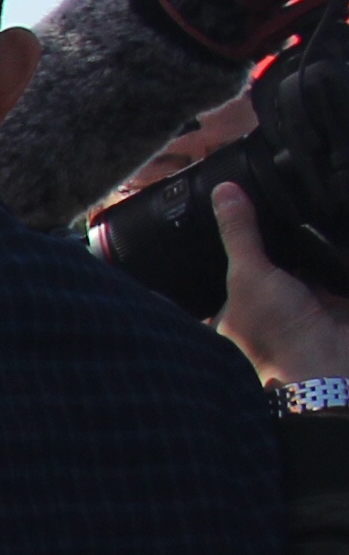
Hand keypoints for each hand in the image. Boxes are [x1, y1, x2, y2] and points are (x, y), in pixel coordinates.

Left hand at [209, 181, 348, 385]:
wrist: (329, 363)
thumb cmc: (277, 333)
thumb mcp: (247, 275)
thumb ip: (239, 234)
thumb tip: (224, 191)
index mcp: (232, 309)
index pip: (229, 268)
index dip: (233, 242)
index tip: (236, 203)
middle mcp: (265, 306)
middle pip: (268, 261)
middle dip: (274, 237)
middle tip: (271, 194)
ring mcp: (299, 303)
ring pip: (300, 261)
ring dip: (304, 241)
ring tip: (301, 202)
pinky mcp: (330, 299)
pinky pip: (328, 265)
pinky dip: (329, 249)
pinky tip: (326, 218)